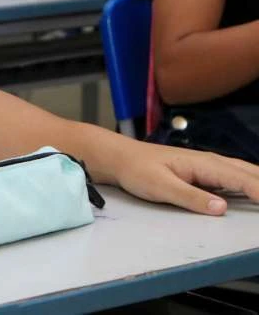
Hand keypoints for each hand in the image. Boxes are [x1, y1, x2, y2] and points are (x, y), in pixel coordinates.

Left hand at [110, 140, 258, 214]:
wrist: (121, 158)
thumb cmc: (137, 170)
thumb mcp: (160, 186)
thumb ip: (190, 197)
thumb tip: (222, 208)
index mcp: (203, 164)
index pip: (243, 179)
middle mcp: (211, 162)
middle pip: (251, 174)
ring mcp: (210, 167)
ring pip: (246, 174)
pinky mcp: (206, 174)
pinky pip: (237, 178)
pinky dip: (253, 184)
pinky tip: (257, 192)